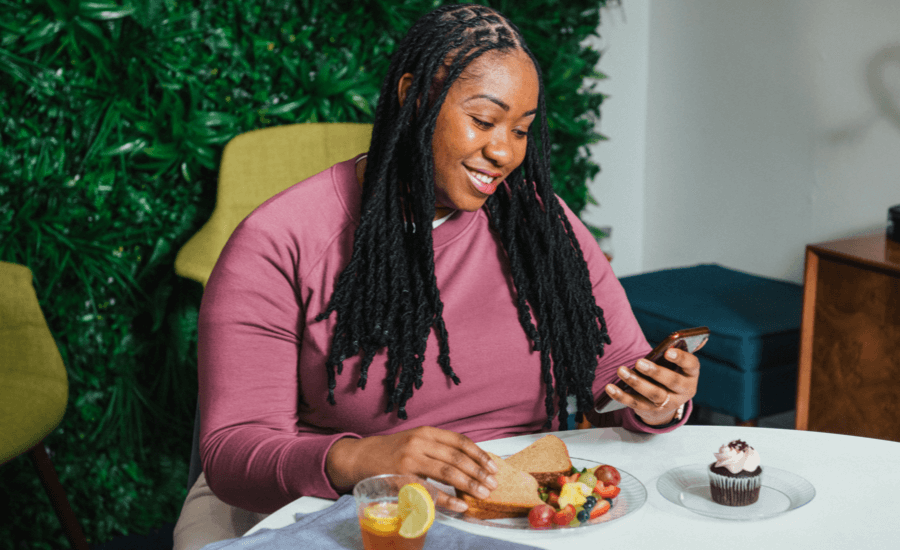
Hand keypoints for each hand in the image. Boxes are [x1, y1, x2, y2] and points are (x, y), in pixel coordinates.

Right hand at [325, 426, 498, 512]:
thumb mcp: (416, 441)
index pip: (459, 441)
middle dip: (478, 472)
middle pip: (456, 458)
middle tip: (493, 484)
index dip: (479, 454)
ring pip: (447, 473)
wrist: (361, 457)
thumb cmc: (393, 451)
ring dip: (469, 485)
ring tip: (483, 494)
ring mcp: (410, 460)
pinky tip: (460, 506)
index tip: (493, 466)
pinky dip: (448, 500)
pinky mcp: (402, 478)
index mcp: (426, 432)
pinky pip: (430, 491)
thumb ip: (439, 448)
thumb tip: (471, 462)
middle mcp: (419, 443)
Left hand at [603, 347, 699, 425]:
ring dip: (636, 382)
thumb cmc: (669, 375)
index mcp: (691, 375)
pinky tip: (610, 387)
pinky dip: (621, 396)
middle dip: (655, 372)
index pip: (691, 365)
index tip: (668, 351)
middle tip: (639, 362)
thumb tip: (669, 342)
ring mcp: (668, 403)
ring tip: (621, 371)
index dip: (681, 358)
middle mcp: (683, 391)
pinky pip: (635, 403)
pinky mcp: (650, 410)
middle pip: (672, 382)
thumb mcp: (676, 366)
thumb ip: (672, 355)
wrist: (666, 404)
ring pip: (653, 394)